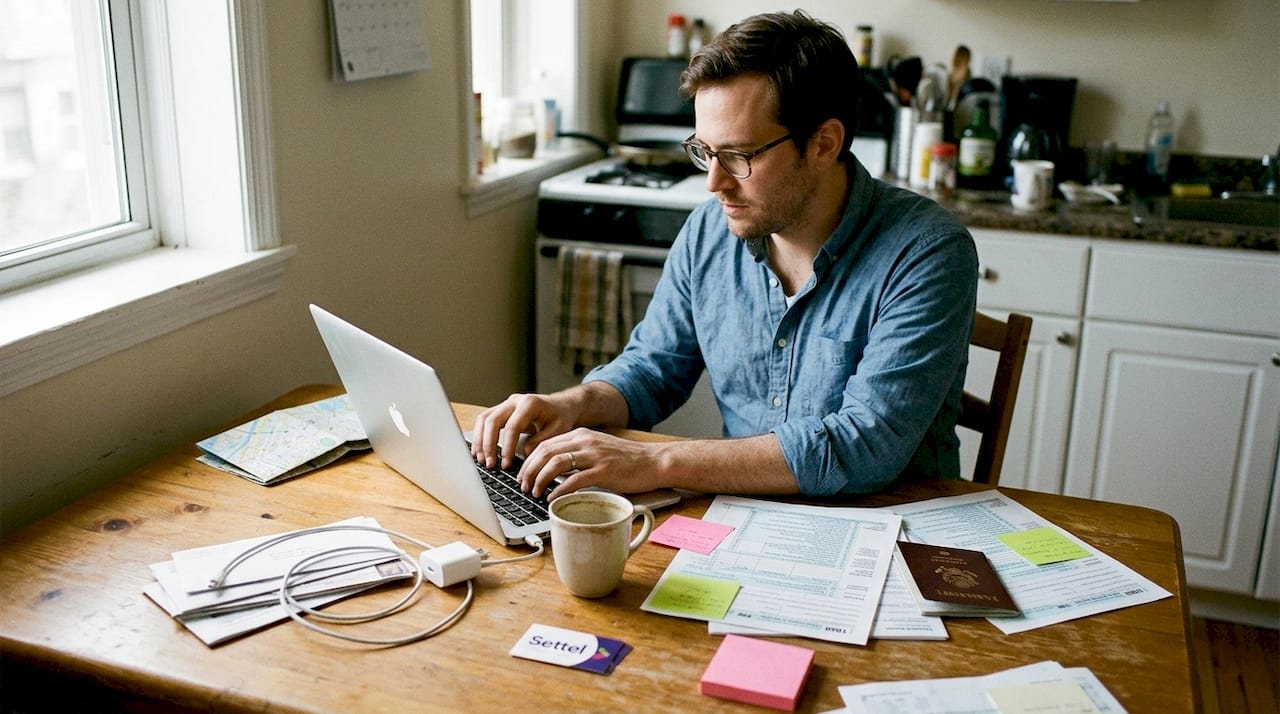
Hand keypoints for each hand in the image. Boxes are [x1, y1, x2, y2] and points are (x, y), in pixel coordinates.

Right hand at [470, 391, 579, 469]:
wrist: (561, 406)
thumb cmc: (561, 417)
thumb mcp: (558, 430)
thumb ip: (540, 441)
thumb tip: (523, 454)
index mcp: (530, 403)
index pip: (512, 427)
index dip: (507, 447)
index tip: (506, 464)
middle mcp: (515, 400)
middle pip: (492, 421)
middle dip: (488, 445)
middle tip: (490, 464)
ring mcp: (506, 404)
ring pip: (484, 419)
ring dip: (480, 441)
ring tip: (481, 460)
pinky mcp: (502, 410)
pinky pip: (485, 421)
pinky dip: (480, 436)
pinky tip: (480, 451)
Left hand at [519, 428, 663, 500]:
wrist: (654, 461)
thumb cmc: (627, 460)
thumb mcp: (597, 450)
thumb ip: (577, 455)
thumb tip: (554, 471)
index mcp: (581, 435)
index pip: (545, 444)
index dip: (528, 460)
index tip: (522, 474)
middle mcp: (585, 441)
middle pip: (545, 452)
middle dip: (529, 470)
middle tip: (523, 486)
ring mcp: (594, 455)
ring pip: (555, 463)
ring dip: (540, 479)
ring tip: (534, 492)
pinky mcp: (604, 471)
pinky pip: (574, 480)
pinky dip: (559, 490)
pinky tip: (552, 498)